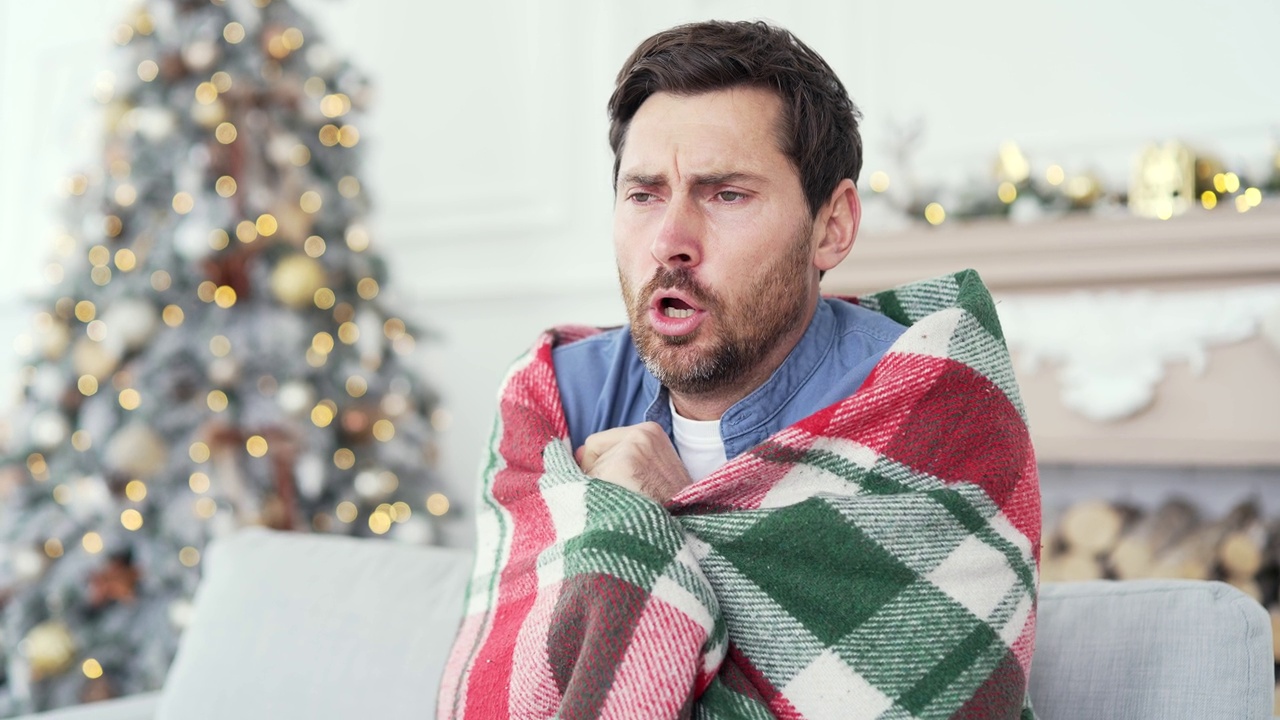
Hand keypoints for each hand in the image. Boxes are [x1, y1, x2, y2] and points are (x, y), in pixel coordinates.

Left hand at [575, 422, 691, 503]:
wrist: (676, 539)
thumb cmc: (663, 510)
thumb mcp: (648, 473)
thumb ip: (615, 457)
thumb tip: (576, 453)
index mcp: (650, 431)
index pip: (601, 442)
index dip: (603, 467)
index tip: (624, 487)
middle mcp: (642, 433)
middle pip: (593, 451)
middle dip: (600, 475)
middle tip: (627, 497)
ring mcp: (633, 448)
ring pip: (590, 468)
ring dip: (600, 489)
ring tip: (626, 504)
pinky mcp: (623, 464)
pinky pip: (587, 480)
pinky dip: (595, 499)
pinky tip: (619, 509)